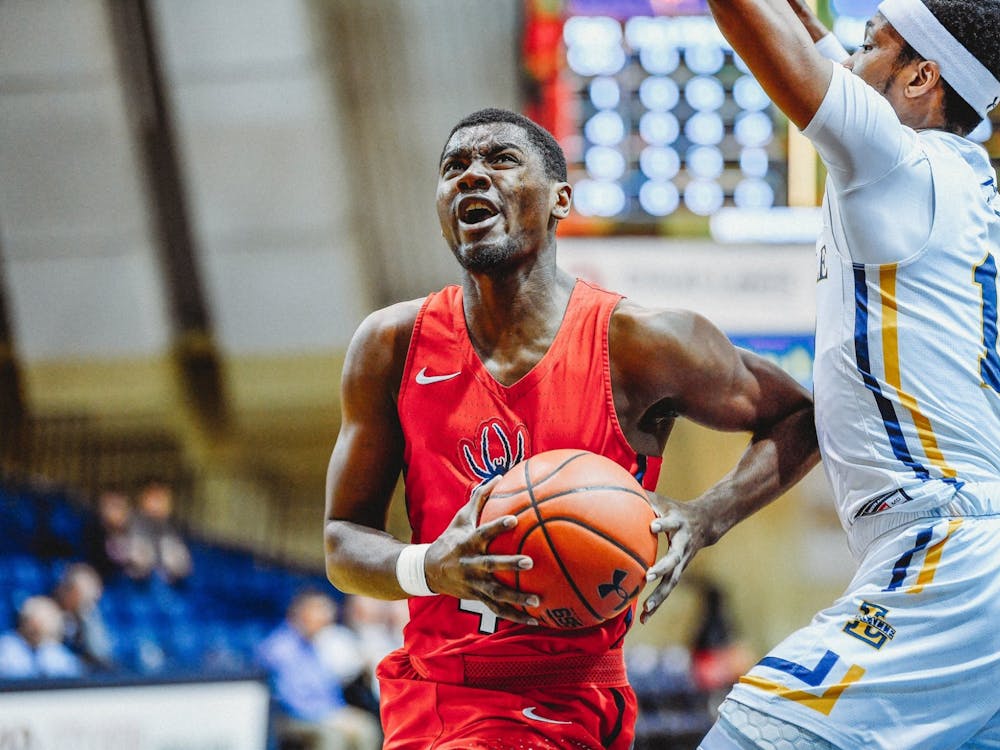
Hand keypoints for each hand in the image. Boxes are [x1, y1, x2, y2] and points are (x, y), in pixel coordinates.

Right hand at [424, 477, 539, 624]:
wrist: (428, 571)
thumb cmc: (451, 539)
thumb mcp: (461, 518)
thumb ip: (480, 498)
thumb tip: (500, 476)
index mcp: (467, 543)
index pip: (483, 533)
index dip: (497, 526)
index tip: (514, 520)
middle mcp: (470, 564)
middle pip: (491, 565)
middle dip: (509, 564)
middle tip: (530, 561)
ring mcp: (473, 584)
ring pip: (496, 593)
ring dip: (517, 598)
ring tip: (537, 600)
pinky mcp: (477, 598)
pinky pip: (498, 609)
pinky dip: (516, 616)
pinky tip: (537, 620)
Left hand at [639, 493, 712, 623]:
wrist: (706, 523)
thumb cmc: (675, 509)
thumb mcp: (662, 500)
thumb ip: (643, 495)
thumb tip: (616, 487)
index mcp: (678, 524)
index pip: (671, 522)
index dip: (663, 523)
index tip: (653, 524)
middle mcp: (682, 545)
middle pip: (674, 558)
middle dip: (662, 568)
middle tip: (649, 575)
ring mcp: (682, 562)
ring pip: (672, 581)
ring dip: (659, 596)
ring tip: (646, 609)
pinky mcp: (678, 573)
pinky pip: (666, 590)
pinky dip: (656, 605)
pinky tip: (643, 619)